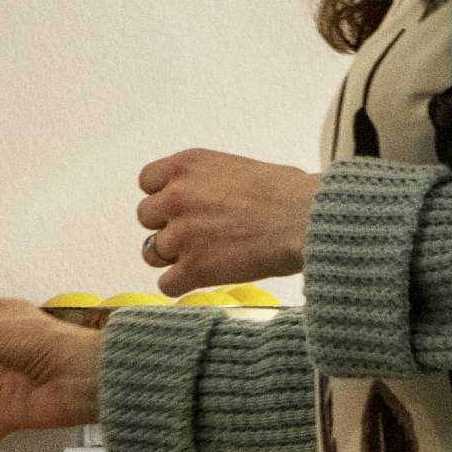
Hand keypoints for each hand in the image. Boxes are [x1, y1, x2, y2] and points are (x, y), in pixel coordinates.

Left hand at [135, 149, 317, 292]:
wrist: (305, 219)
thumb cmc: (287, 192)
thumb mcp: (237, 168)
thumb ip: (208, 182)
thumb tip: (207, 197)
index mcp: (186, 166)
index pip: (146, 181)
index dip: (162, 195)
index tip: (180, 205)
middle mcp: (176, 197)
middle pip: (145, 217)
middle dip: (167, 226)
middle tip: (196, 233)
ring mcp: (182, 234)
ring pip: (151, 253)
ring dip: (171, 258)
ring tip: (201, 257)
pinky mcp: (193, 268)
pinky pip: (166, 285)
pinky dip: (182, 286)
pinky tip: (202, 279)